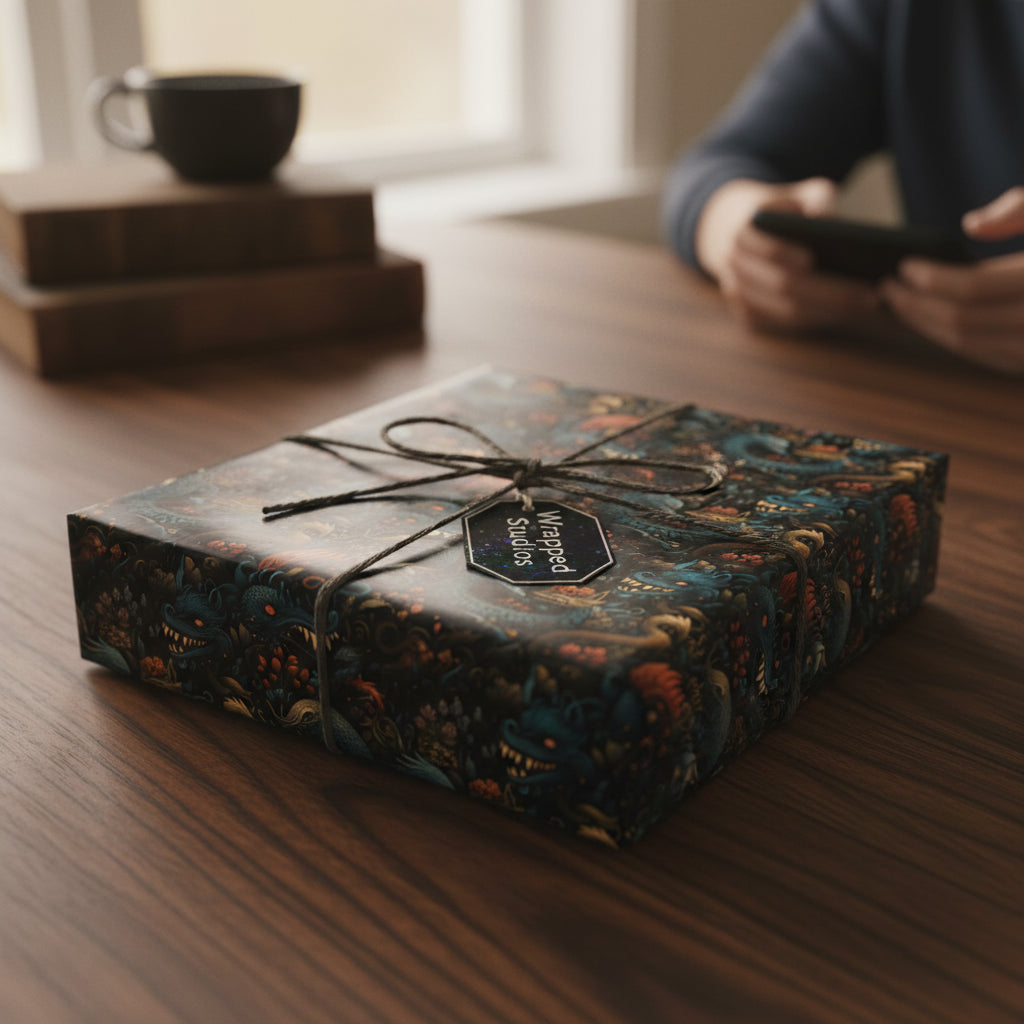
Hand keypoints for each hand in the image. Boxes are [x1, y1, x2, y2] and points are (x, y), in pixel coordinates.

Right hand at [695, 176, 878, 331]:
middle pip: (782, 286)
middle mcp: (734, 265)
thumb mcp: (801, 195)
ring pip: (784, 311)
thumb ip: (819, 201)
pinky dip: (813, 321)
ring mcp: (737, 292)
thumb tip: (834, 226)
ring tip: (864, 305)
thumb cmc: (782, 210)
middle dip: (828, 292)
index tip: (813, 261)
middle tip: (868, 294)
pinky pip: (782, 325)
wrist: (736, 228)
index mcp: (743, 232)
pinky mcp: (746, 313)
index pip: (765, 248)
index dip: (785, 254)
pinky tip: (843, 315)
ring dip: (826, 312)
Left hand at [881, 187, 1023, 373]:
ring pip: (972, 346)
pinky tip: (934, 321)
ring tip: (902, 305)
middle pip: (964, 324)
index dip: (932, 279)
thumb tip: (971, 226)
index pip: (975, 289)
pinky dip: (955, 339)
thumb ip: (1020, 206)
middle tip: (888, 289)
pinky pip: (989, 355)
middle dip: (918, 308)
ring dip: (929, 328)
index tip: (903, 267)